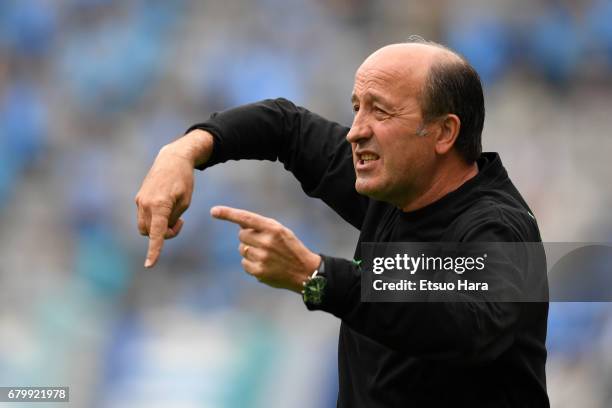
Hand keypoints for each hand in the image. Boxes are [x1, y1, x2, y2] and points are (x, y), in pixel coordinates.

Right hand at [135, 130, 212, 266]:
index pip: (156, 233)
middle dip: (165, 234)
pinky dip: (154, 219)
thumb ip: (173, 219)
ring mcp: (140, 201)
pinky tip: (166, 208)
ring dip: (158, 228)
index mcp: (160, 205)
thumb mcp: (185, 201)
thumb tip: (162, 230)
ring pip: (145, 227)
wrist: (172, 159)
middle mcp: (146, 204)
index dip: (154, 250)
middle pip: (151, 233)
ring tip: (175, 216)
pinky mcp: (138, 198)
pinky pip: (144, 217)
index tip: (149, 265)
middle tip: (181, 223)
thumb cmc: (184, 180)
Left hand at [211, 206, 321, 292]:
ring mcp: (262, 257)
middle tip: (263, 243)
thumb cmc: (290, 248)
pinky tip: (265, 265)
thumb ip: (261, 226)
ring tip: (267, 255)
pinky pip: (244, 263)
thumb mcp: (281, 231)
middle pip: (241, 235)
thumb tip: (239, 225)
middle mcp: (266, 242)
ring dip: (250, 251)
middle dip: (248, 238)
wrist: (304, 271)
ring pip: (242, 249)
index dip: (228, 214)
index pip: (246, 218)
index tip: (214, 211)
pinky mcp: (258, 271)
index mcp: (273, 228)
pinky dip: (251, 264)